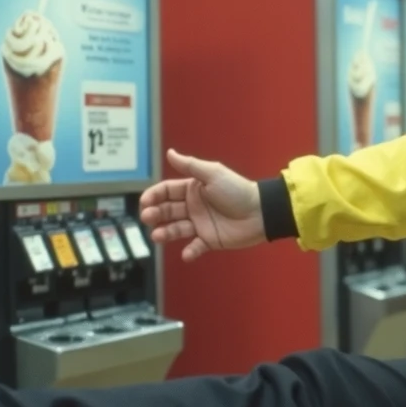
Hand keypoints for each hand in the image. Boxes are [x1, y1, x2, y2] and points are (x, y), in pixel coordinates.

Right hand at [140, 149, 265, 261]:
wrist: (261, 212)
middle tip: (148, 218)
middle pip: (167, 210)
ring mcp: (200, 224)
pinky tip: (187, 253)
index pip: (166, 191)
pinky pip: (196, 247)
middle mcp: (194, 206)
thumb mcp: (213, 174)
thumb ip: (189, 165)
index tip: (144, 202)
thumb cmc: (237, 190)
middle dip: (155, 214)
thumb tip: (169, 152)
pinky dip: (190, 252)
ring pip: (176, 229)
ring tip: (158, 236)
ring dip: (166, 233)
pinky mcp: (210, 240)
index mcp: (193, 189)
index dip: (153, 196)